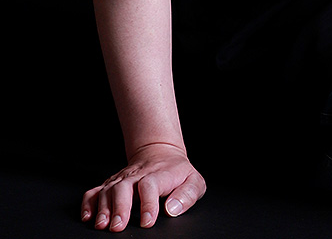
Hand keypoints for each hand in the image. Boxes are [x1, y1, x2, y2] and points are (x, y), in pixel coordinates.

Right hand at [82, 142, 205, 230]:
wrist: (161, 153)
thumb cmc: (178, 173)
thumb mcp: (194, 181)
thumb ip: (188, 194)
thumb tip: (172, 209)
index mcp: (160, 175)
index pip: (150, 185)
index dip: (148, 204)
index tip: (147, 222)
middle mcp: (138, 175)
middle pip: (124, 187)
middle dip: (119, 208)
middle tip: (118, 226)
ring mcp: (123, 179)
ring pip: (108, 189)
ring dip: (103, 208)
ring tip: (103, 224)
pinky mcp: (111, 184)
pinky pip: (95, 191)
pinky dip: (89, 203)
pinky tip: (88, 216)